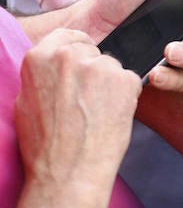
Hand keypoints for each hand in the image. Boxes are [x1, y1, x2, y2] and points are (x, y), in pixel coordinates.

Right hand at [15, 30, 141, 194]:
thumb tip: (53, 64)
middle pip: (92, 52)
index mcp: (40, 58)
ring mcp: (100, 66)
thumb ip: (42, 75)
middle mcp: (70, 56)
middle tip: (85, 101)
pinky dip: (126, 96)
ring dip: (110, 85)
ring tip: (96, 113)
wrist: (68, 171)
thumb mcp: (27, 102)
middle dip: (93, 70)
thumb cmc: (46, 144)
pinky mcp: (125, 79)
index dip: (76, 49)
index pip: (67, 36)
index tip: (80, 62)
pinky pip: (129, 81)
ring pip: (112, 68)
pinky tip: (111, 116)